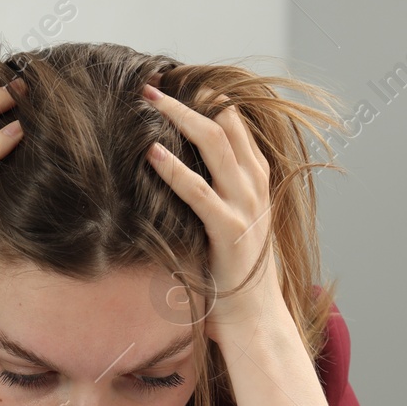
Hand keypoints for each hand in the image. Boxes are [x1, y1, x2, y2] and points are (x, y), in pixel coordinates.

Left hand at [140, 81, 288, 343]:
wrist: (256, 320)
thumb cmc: (236, 278)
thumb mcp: (232, 228)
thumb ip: (218, 200)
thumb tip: (185, 183)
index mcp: (258, 184)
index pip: (237, 129)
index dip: (208, 103)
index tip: (178, 85)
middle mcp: (255, 189)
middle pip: (226, 126)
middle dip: (190, 100)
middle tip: (154, 85)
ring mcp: (244, 208)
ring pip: (216, 147)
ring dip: (180, 118)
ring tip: (148, 101)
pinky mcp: (228, 231)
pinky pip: (198, 192)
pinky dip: (174, 169)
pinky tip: (151, 152)